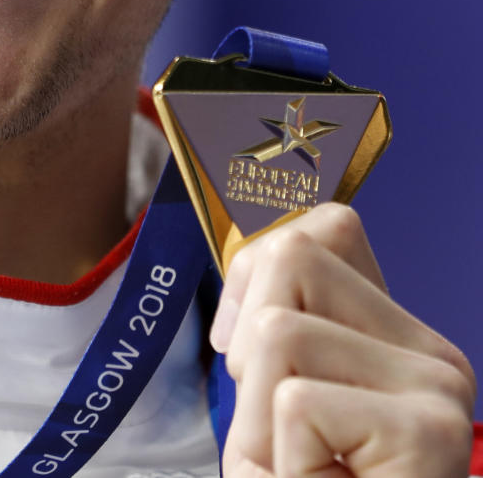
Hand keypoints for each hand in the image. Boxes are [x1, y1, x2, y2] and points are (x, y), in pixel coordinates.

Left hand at [210, 203, 475, 475]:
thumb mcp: (272, 415)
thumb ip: (274, 334)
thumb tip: (256, 245)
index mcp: (400, 340)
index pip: (328, 227)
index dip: (256, 267)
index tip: (241, 347)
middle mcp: (434, 354)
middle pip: (291, 257)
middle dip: (247, 344)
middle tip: (278, 431)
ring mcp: (438, 389)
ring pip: (280, 330)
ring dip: (258, 417)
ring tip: (301, 472)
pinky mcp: (427, 433)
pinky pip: (295, 402)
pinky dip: (278, 461)